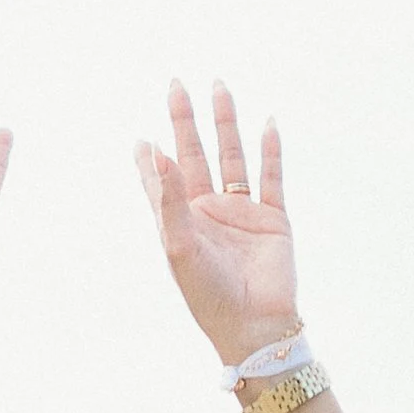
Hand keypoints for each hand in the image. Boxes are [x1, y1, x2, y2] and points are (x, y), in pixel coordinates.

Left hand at [136, 82, 298, 368]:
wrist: (255, 326)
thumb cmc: (209, 294)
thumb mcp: (179, 246)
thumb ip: (168, 198)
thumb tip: (156, 149)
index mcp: (181, 223)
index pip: (161, 182)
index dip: (150, 161)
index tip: (140, 140)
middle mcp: (209, 214)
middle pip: (195, 155)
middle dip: (185, 121)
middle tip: (176, 85)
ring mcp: (241, 215)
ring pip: (232, 157)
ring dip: (225, 124)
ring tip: (219, 87)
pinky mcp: (272, 221)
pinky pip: (271, 179)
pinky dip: (270, 151)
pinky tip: (267, 124)